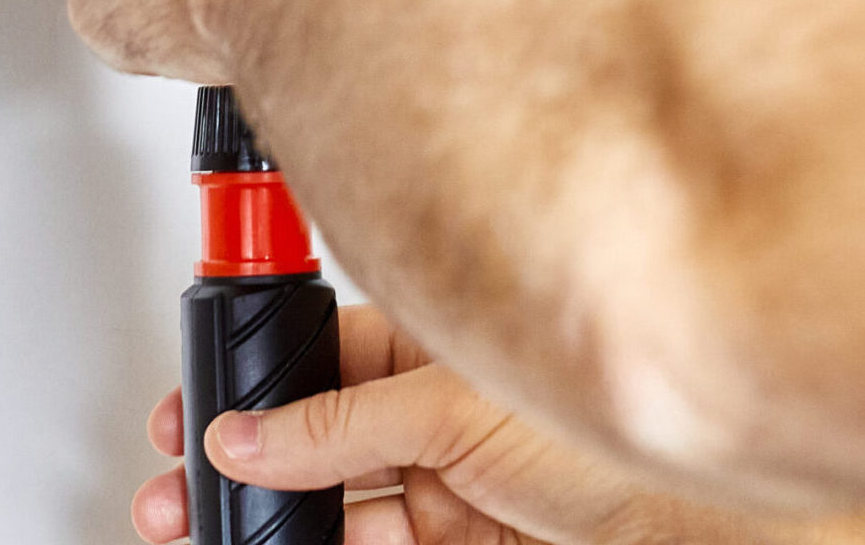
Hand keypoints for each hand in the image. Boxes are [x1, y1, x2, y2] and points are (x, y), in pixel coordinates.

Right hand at [129, 305, 703, 544]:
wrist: (685, 524)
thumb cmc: (610, 431)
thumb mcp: (454, 411)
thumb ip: (345, 422)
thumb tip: (247, 432)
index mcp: (442, 341)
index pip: (327, 353)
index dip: (261, 381)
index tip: (196, 405)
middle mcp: (441, 408)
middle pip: (319, 433)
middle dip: (247, 458)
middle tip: (179, 482)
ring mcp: (448, 482)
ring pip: (335, 500)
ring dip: (269, 513)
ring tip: (208, 525)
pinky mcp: (458, 542)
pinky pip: (367, 543)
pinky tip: (280, 544)